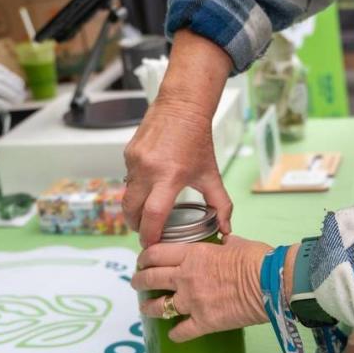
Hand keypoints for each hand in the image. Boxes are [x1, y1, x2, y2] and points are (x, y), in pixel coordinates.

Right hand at [123, 93, 232, 246]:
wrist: (181, 107)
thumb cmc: (197, 141)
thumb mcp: (211, 174)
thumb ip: (221, 204)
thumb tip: (226, 229)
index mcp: (171, 176)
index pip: (153, 214)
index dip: (149, 234)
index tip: (152, 245)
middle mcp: (149, 169)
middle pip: (131, 210)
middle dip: (136, 226)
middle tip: (146, 233)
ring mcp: (135, 161)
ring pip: (127, 195)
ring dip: (135, 208)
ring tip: (147, 214)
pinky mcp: (127, 154)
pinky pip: (127, 179)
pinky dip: (136, 188)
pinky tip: (148, 187)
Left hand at [132, 236, 271, 341]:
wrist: (272, 283)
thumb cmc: (259, 260)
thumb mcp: (238, 244)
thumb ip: (225, 243)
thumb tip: (226, 240)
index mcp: (193, 254)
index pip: (156, 252)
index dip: (145, 256)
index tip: (142, 260)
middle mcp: (186, 277)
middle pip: (151, 278)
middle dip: (139, 280)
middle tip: (136, 282)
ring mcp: (193, 301)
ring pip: (159, 306)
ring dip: (149, 307)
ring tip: (146, 308)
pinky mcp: (204, 322)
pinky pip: (182, 331)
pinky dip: (176, 335)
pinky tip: (173, 336)